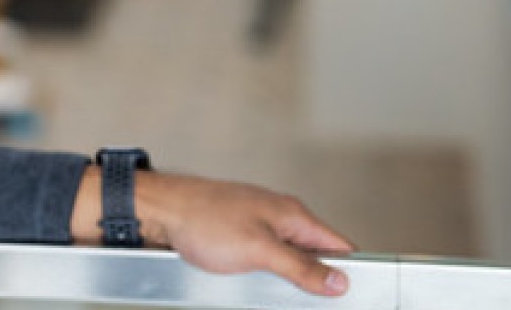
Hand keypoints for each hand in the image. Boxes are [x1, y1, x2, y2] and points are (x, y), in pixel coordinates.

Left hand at [72, 167, 355, 296]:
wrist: (159, 211)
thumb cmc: (202, 218)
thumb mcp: (259, 250)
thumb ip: (301, 267)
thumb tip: (338, 281)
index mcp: (293, 214)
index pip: (339, 245)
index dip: (349, 270)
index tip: (351, 294)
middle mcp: (279, 216)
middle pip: (315, 255)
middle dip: (314, 280)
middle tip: (305, 299)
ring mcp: (258, 225)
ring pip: (288, 260)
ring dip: (285, 279)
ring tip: (268, 288)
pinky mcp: (239, 236)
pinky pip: (263, 260)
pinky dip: (262, 275)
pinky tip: (249, 282)